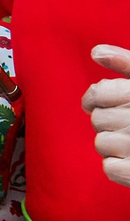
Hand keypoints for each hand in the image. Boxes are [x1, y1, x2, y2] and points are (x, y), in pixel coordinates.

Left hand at [86, 44, 129, 189]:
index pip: (99, 92)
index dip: (94, 98)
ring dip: (115, 145)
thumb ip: (127, 63)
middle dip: (110, 122)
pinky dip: (120, 166)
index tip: (98, 102)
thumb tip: (95, 52)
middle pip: (98, 119)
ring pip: (102, 143)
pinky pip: (110, 168)